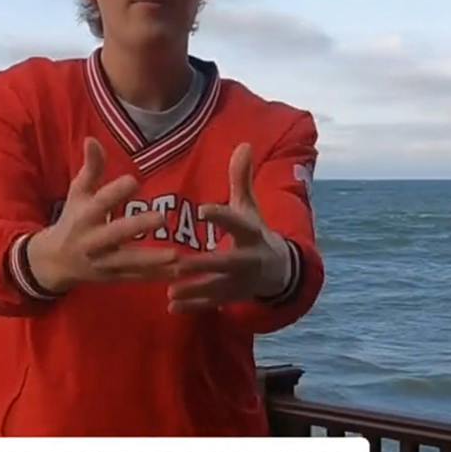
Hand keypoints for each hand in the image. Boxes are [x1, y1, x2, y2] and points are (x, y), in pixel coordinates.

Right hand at [25, 138, 177, 292]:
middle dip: (136, 226)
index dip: (115, 192)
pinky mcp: (114, 277)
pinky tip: (179, 273)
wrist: (54, 262)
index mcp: (84, 216)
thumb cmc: (74, 220)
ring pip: (128, 261)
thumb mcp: (78, 194)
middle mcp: (93, 240)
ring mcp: (103, 262)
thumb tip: (92, 139)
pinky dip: (157, 277)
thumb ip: (91, 169)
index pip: (100, 202)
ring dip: (152, 259)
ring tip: (177, 255)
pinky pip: (137, 278)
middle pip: (114, 233)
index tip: (134, 180)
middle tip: (161, 218)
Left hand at [167, 143, 292, 313]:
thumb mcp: (249, 207)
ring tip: (171, 290)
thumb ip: (241, 179)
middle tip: (179, 262)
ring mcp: (241, 281)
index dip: (221, 216)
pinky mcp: (233, 296)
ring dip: (196, 289)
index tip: (202, 211)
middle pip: (227, 261)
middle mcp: (249, 258)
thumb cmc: (254, 232)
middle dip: (205, 263)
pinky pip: (212, 303)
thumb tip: (243, 144)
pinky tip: (172, 306)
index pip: (236, 222)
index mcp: (251, 232)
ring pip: (218, 287)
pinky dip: (194, 306)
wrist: (278, 269)